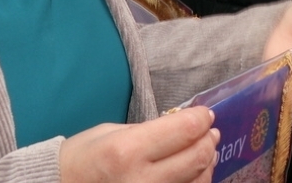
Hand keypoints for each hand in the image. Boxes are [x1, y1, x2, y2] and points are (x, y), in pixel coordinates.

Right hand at [59, 108, 218, 182]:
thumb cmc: (82, 158)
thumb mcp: (112, 133)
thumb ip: (149, 131)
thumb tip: (183, 127)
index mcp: (128, 150)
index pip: (184, 130)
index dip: (201, 118)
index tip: (205, 114)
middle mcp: (142, 180)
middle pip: (197, 157)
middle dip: (208, 139)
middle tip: (209, 131)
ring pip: (198, 182)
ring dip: (207, 163)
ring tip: (204, 151)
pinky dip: (195, 182)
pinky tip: (193, 173)